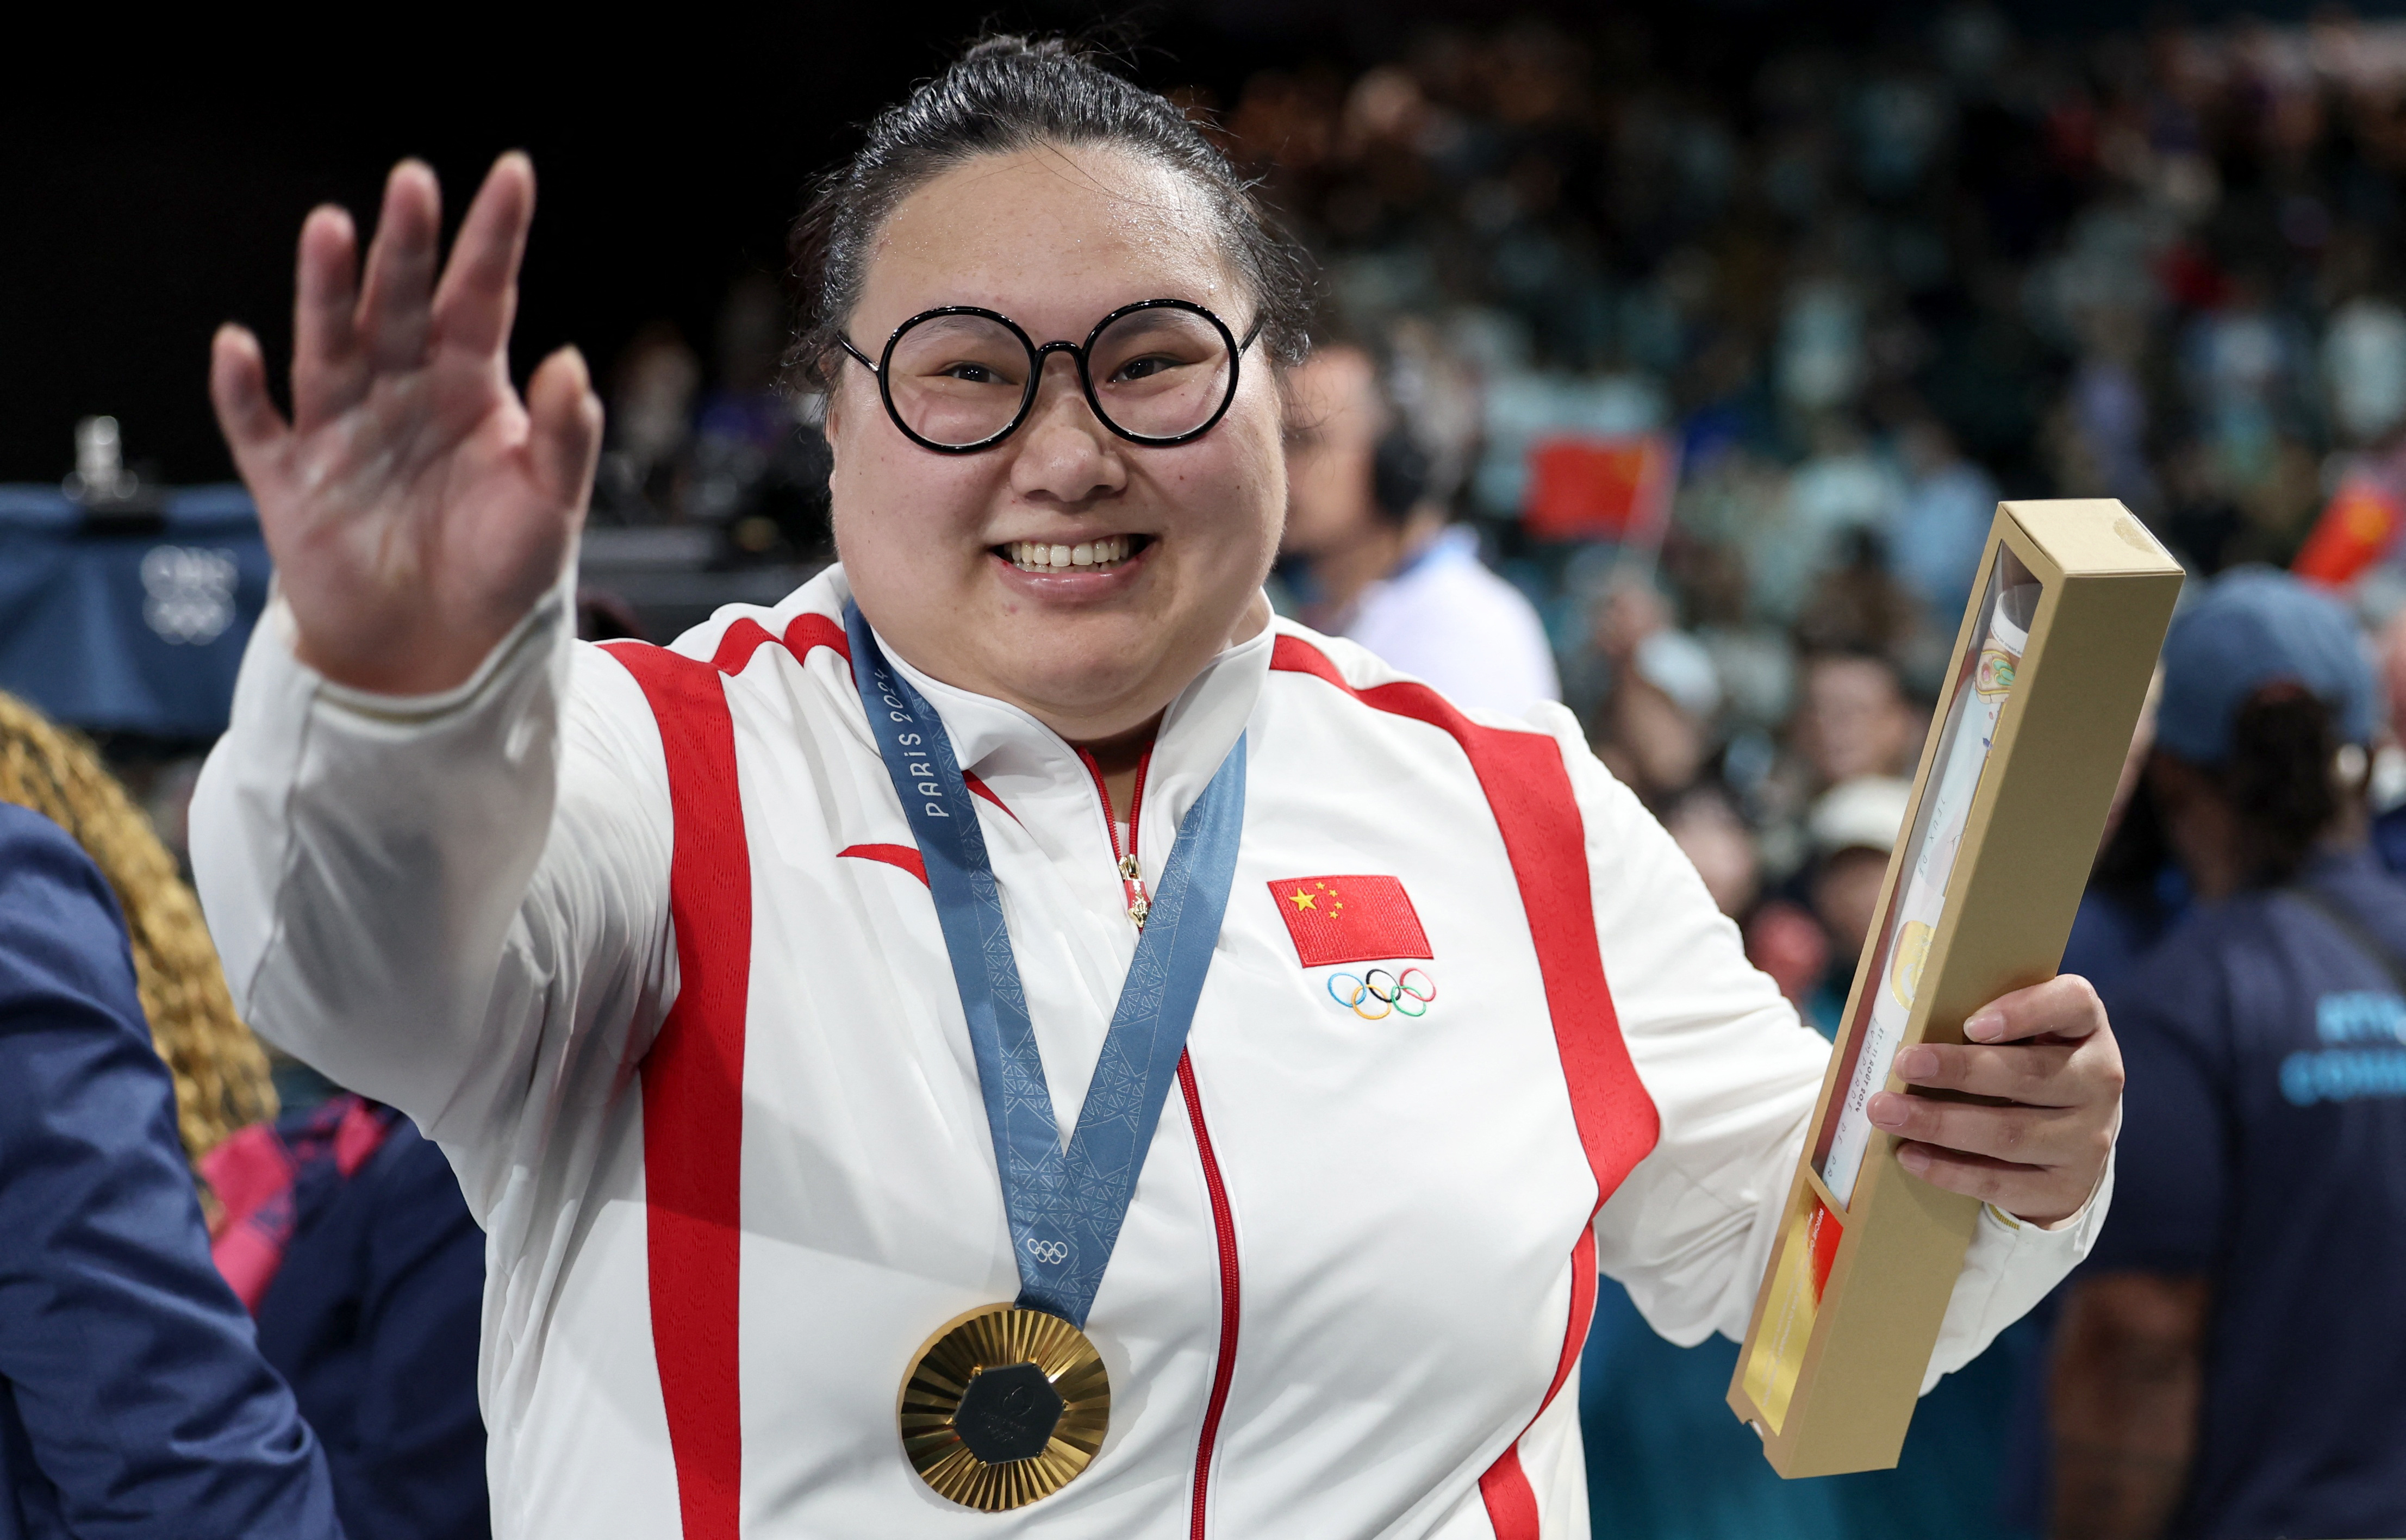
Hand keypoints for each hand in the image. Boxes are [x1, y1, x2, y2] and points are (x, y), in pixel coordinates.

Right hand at [209, 154, 602, 695]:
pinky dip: (245, 390)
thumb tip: (573, 362)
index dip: (493, 237)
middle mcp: (401, 390)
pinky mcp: (293, 481)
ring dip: (327, 291)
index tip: (513, 173)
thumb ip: (567, 437)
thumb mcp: (553, 506)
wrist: (439, 647)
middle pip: (400, 303)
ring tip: (332, 231)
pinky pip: (260, 427)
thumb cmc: (499, 569)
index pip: (482, 296)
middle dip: (406, 244)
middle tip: (414, 183)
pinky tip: (239, 345)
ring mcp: (342, 429)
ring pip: (329, 344)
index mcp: (470, 385)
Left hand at [1865, 974, 2121, 1226]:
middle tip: (1904, 1064)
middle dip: (1959, 1070)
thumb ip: (1981, 1021)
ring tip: (1886, 1112)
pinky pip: (2002, 1181)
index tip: (1971, 1024)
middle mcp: (2098, 1080)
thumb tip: (1903, 1014)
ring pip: (2010, 1133)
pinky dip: (1950, 1170)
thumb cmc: (2024, 1069)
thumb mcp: (2020, 1036)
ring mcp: (2088, 1139)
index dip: (2025, 1011)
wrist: (2066, 1144)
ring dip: (1941, 1123)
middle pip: (2030, 1074)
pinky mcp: (2066, 1187)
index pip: (2072, 1003)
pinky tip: (1910, 1155)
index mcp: (2086, 1028)